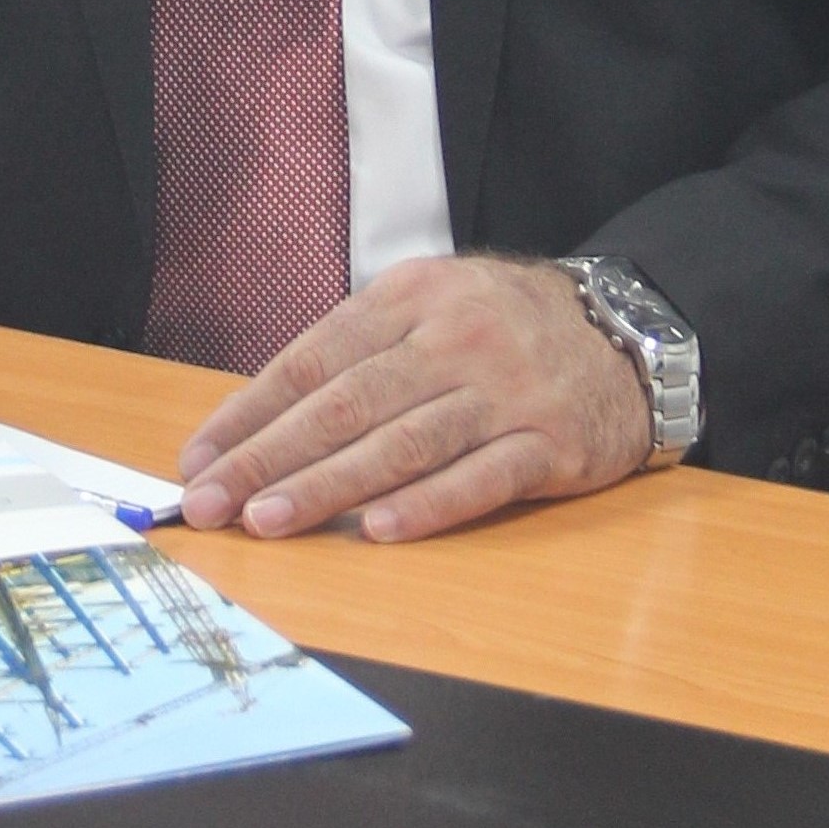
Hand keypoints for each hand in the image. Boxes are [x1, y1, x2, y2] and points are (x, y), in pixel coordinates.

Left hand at [176, 254, 652, 544]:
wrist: (629, 332)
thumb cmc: (506, 328)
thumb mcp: (434, 306)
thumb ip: (363, 352)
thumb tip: (265, 422)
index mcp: (412, 296)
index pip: (313, 357)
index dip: (251, 412)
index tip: (199, 459)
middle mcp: (453, 336)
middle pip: (345, 403)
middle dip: (268, 457)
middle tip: (210, 503)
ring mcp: (503, 390)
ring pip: (401, 443)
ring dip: (328, 486)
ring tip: (269, 521)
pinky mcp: (549, 441)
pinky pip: (480, 477)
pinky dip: (428, 505)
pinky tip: (380, 531)